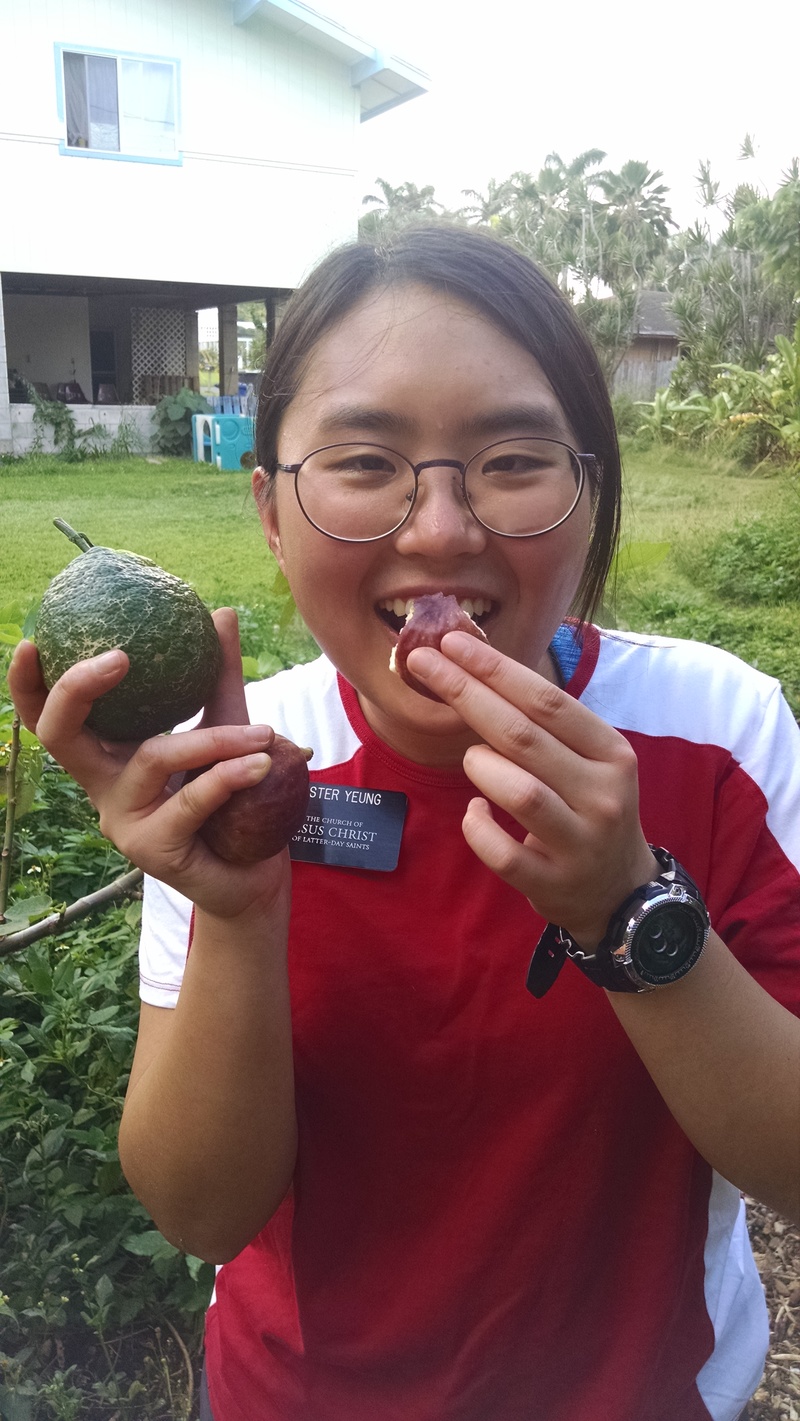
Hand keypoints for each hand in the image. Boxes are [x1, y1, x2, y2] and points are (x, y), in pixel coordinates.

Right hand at [8, 608, 290, 921]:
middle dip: (77, 690)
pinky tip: (263, 762)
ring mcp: (123, 822)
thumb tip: (222, 612)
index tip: (34, 641)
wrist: (256, 875)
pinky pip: (191, 800)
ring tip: (262, 733)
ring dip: (212, 740)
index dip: (29, 685)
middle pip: (59, 736)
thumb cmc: (234, 801)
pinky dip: (230, 776)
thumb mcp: (227, 728)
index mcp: (108, 755)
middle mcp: (103, 787)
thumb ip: (218, 677)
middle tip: (119, 656)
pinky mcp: (153, 851)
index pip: (50, 718)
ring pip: (152, 759)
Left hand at [406, 631, 656, 946]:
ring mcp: (580, 841)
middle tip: (422, 663)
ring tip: (473, 760)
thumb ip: (543, 725)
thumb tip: (474, 666)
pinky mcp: (553, 883)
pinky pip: (500, 852)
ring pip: (519, 792)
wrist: (619, 890)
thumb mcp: (588, 761)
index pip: (548, 701)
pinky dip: (477, 827)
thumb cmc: (588, 808)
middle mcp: (602, 794)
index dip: (495, 668)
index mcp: (611, 752)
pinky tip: (475, 812)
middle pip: (523, 736)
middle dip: (466, 693)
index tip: (452, 642)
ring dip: (480, 766)